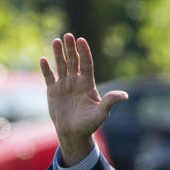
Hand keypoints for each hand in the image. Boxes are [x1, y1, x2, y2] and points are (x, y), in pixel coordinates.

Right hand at [39, 33, 127, 164]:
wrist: (73, 133)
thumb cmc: (89, 124)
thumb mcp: (101, 113)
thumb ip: (110, 102)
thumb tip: (125, 96)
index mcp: (88, 84)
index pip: (86, 64)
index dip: (84, 53)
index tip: (81, 40)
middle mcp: (76, 81)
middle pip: (73, 61)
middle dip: (71, 49)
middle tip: (68, 35)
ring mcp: (64, 85)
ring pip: (61, 65)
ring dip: (58, 54)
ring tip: (56, 41)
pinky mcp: (53, 91)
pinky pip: (49, 77)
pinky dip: (46, 69)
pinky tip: (43, 59)